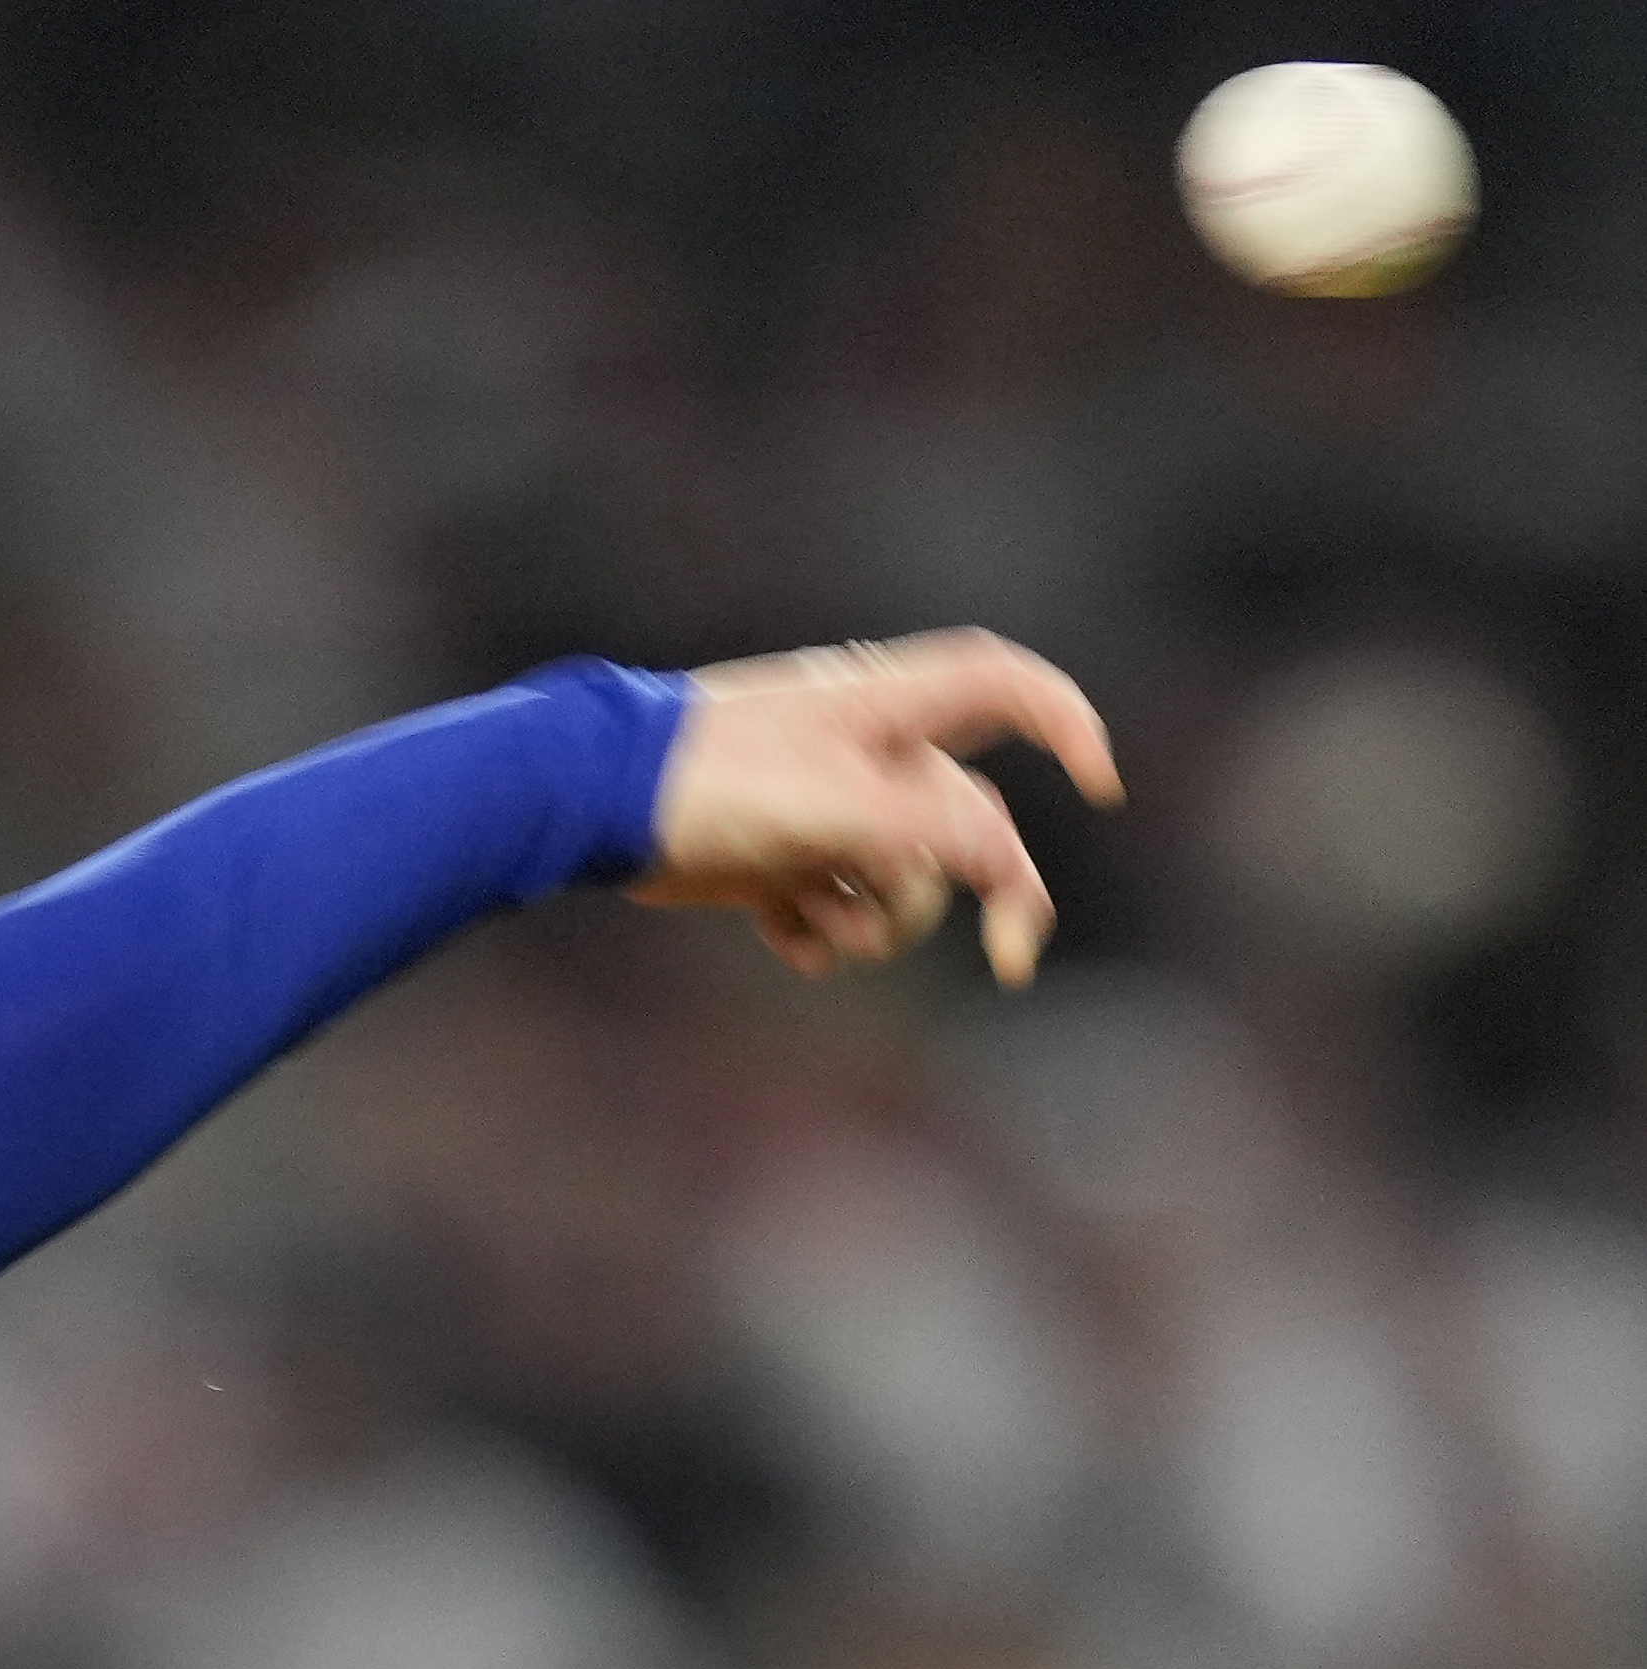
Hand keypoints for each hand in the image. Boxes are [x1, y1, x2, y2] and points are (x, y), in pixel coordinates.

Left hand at [627, 629, 1122, 985]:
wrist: (587, 801)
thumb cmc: (708, 783)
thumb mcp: (832, 806)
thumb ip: (923, 831)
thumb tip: (1003, 864)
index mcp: (883, 708)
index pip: (1001, 687)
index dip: (1064, 723)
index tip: (1099, 786)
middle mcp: (862, 752)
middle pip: (967, 821)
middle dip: (984, 889)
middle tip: (1010, 962)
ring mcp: (818, 807)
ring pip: (897, 879)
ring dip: (878, 920)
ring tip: (819, 922)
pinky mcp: (772, 856)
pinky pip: (829, 906)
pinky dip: (820, 933)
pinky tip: (785, 938)